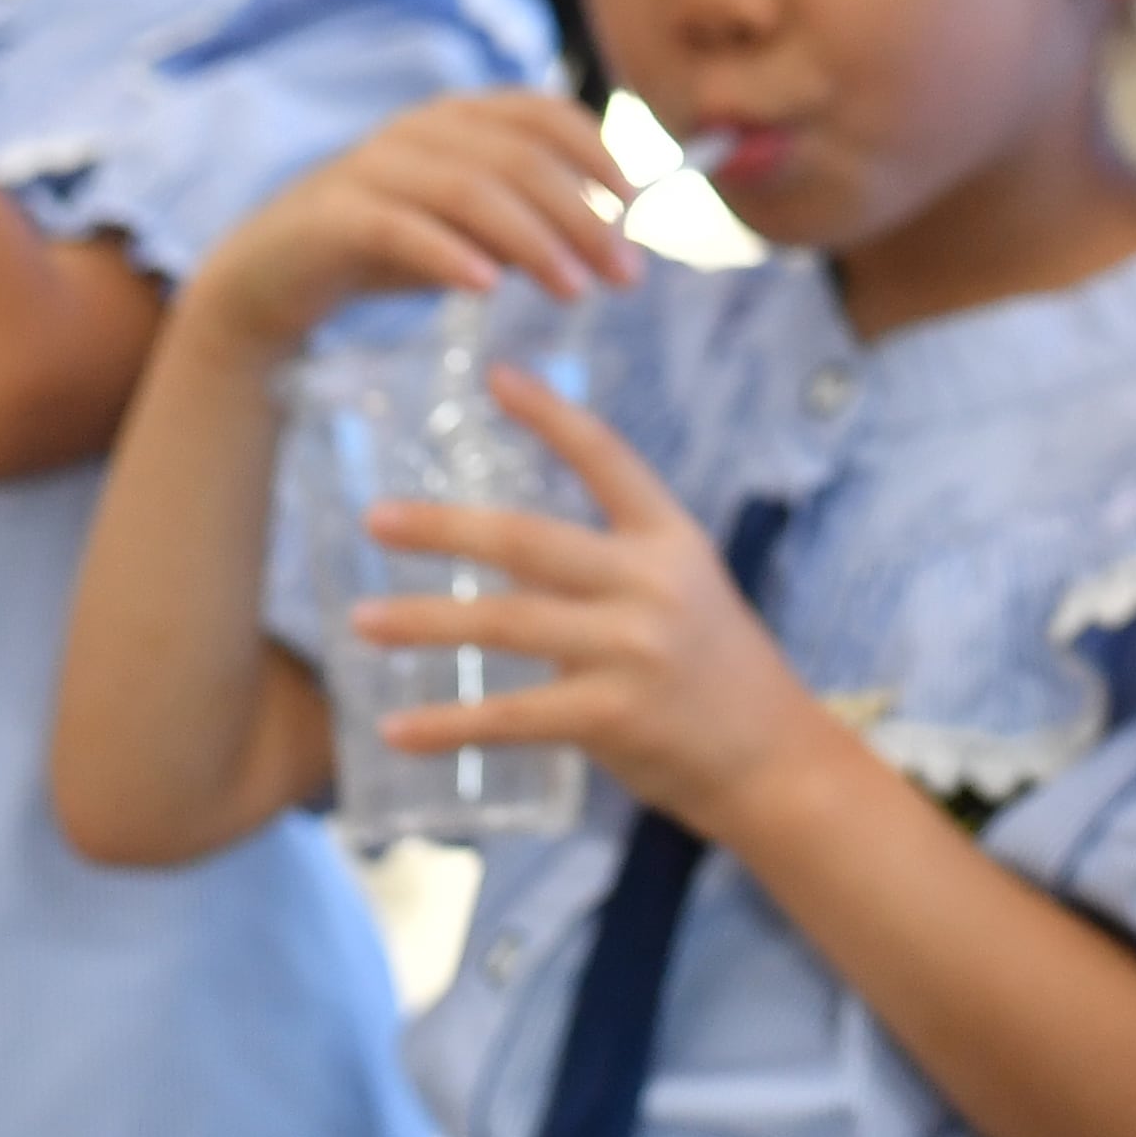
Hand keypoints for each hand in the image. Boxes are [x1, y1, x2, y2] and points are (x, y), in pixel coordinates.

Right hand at [184, 95, 644, 370]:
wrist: (270, 277)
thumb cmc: (387, 245)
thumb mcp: (468, 228)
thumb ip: (528, 219)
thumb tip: (614, 233)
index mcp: (455, 118)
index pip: (539, 111)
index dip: (594, 150)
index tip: (635, 203)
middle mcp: (417, 130)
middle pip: (516, 158)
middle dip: (580, 214)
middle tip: (623, 273)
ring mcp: (371, 167)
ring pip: (468, 190)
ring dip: (531, 240)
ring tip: (573, 289)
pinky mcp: (332, 214)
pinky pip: (398, 227)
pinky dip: (447, 254)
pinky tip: (485, 289)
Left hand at [355, 369, 840, 837]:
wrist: (774, 759)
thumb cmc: (716, 671)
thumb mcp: (681, 593)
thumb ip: (604, 570)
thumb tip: (507, 554)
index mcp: (671, 539)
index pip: (606, 458)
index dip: (551, 415)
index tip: (495, 377)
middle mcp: (652, 583)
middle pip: (529, 541)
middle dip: (444, 528)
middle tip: (375, 519)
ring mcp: (632, 650)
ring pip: (507, 624)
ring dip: (425, 622)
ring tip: (361, 622)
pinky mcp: (613, 717)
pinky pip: (512, 717)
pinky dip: (449, 726)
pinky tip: (396, 730)